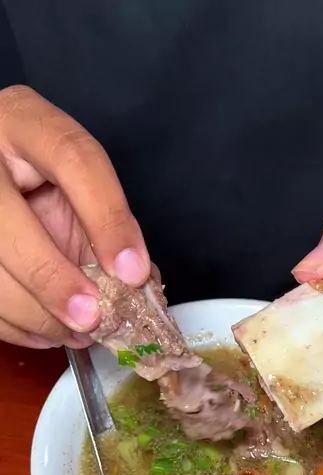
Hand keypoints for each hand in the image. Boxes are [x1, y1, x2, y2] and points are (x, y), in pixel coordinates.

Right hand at [0, 85, 149, 348]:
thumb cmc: (39, 180)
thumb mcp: (73, 184)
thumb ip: (102, 223)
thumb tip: (138, 285)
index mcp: (25, 122)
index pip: (72, 159)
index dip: (106, 218)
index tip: (133, 272)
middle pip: (5, 221)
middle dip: (51, 279)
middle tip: (91, 318)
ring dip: (35, 314)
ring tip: (77, 332)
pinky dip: (16, 327)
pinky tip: (45, 332)